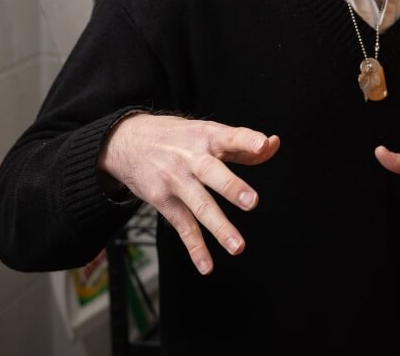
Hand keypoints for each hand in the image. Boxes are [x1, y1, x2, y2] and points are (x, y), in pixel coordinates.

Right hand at [98, 113, 280, 274]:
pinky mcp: (163, 201)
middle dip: (231, 187)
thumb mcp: (207, 133)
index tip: (264, 143)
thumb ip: (242, 143)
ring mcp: (175, 180)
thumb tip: (273, 145)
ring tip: (238, 246)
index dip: (247, 140)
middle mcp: (190, 158)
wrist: (126, 142)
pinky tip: (206, 266)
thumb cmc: (178, 138)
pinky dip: (195, 247)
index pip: (230, 136)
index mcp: (207, 136)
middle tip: (251, 201)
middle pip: (212, 172)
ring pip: (199, 205)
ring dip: (219, 227)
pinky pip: (182, 226)